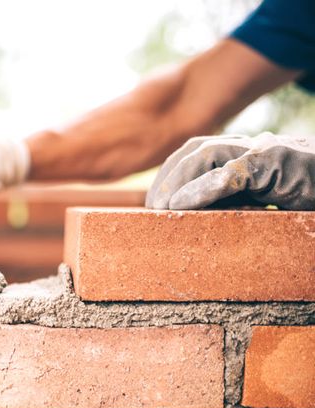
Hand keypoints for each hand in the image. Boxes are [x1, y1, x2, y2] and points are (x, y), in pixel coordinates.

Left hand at [146, 132, 314, 209]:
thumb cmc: (306, 195)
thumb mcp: (262, 200)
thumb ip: (232, 201)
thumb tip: (192, 216)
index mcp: (245, 154)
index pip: (195, 152)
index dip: (170, 173)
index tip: (154, 201)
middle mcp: (252, 147)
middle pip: (195, 149)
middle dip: (168, 176)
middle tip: (152, 207)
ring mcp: (266, 151)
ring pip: (208, 154)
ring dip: (178, 182)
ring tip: (162, 208)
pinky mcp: (279, 162)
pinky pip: (234, 172)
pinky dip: (203, 189)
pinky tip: (182, 206)